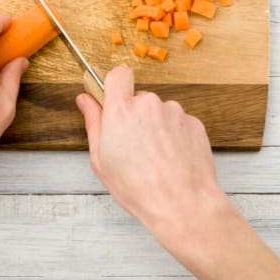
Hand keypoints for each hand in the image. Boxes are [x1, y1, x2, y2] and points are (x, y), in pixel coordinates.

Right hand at [76, 66, 279, 279]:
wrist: (183, 204)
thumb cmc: (138, 187)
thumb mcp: (101, 160)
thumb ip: (93, 123)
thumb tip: (85, 100)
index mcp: (121, 110)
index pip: (118, 74)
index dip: (115, 85)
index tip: (113, 100)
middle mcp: (149, 104)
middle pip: (139, 98)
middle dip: (135, 115)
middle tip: (134, 146)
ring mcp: (175, 112)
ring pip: (160, 111)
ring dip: (156, 127)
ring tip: (156, 158)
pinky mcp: (194, 123)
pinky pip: (178, 123)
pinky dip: (175, 136)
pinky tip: (172, 159)